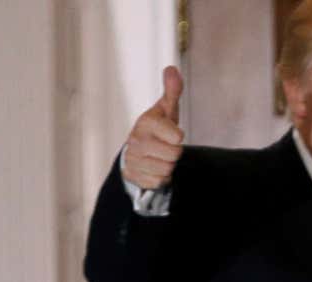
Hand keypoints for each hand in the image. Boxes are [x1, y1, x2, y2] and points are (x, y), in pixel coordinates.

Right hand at [121, 65, 184, 189]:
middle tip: (165, 146)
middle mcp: (136, 141)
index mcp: (146, 122)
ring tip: (159, 156)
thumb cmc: (157, 128)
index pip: (176, 137)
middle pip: (174, 155)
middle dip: (174, 152)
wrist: (138, 150)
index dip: (177, 137)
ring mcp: (134, 159)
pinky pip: (159, 182)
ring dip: (168, 165)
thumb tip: (172, 69)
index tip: (172, 133)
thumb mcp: (166, 109)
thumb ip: (172, 91)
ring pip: (167, 170)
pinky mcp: (134, 176)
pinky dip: (160, 177)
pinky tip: (153, 167)